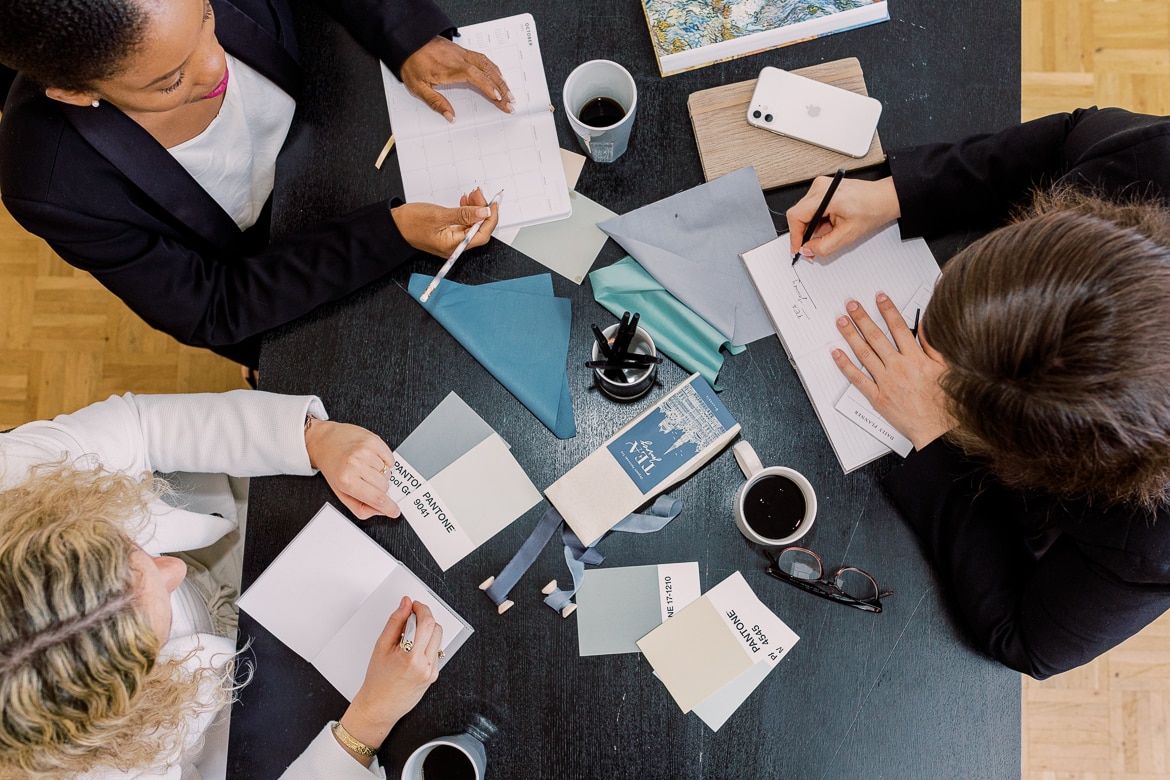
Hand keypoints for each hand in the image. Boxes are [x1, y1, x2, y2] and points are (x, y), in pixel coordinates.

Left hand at [304, 418, 399, 519]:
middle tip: (366, 480)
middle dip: (379, 487)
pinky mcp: (373, 441)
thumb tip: (380, 510)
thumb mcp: (341, 492)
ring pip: (388, 473)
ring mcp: (365, 451)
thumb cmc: (333, 466)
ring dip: (380, 473)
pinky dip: (385, 461)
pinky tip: (372, 459)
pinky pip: (390, 459)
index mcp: (346, 481)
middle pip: (385, 486)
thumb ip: (360, 507)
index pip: (377, 498)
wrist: (325, 441)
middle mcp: (355, 465)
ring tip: (366, 467)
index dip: (389, 507)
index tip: (394, 511)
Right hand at [338, 598, 442, 763]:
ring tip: (409, 635)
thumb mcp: (381, 646)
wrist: (379, 707)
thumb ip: (395, 622)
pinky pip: (435, 650)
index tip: (413, 605)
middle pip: (435, 628)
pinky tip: (412, 649)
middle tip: (411, 616)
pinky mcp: (434, 675)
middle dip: (425, 617)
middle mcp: (426, 664)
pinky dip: (426, 644)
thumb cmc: (377, 681)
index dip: (420, 608)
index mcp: (411, 657)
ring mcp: (432, 671)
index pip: (426, 622)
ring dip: (427, 630)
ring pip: (438, 638)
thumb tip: (405, 604)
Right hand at [392, 188, 498, 257]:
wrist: (393, 225)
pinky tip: (464, 202)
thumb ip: (464, 214)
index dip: (490, 219)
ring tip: (472, 195)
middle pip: (478, 230)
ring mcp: (451, 241)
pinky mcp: (447, 235)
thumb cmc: (410, 222)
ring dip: (474, 210)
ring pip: (471, 226)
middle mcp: (454, 246)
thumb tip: (484, 212)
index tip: (493, 204)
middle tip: (479, 194)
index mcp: (453, 245)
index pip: (482, 234)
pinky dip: (466, 213)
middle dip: (482, 211)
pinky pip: (462, 224)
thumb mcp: (439, 215)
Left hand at [400, 36, 513, 121]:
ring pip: (487, 64)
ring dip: (500, 78)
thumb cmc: (411, 62)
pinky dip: (493, 68)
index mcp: (449, 68)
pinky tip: (497, 76)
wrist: (407, 41)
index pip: (474, 76)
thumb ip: (435, 102)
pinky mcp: (461, 51)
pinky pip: (482, 59)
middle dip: (501, 87)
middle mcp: (459, 58)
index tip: (498, 97)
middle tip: (510, 101)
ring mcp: (462, 53)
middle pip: (486, 71)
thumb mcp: (418, 87)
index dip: (488, 86)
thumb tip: (450, 116)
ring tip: (508, 92)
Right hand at [787, 177, 900, 260]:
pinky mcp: (823, 188)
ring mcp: (821, 185)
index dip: (795, 235)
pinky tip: (832, 221)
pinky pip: (811, 208)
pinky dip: (819, 219)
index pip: (796, 216)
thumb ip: (824, 246)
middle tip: (816, 245)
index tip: (798, 248)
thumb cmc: (872, 209)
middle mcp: (820, 187)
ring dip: (814, 226)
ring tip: (833, 228)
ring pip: (805, 213)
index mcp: (826, 195)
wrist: (884, 198)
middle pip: (799, 214)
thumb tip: (807, 249)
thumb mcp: (847, 235)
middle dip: (807, 233)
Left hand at [831, 293, 954, 449]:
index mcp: (916, 358)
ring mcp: (886, 382)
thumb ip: (933, 346)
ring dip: (850, 335)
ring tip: (841, 321)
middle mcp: (898, 367)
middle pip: (876, 336)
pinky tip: (836, 353)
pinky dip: (845, 365)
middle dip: (862, 318)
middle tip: (851, 304)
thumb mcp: (946, 369)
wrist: (938, 430)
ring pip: (864, 354)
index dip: (887, 309)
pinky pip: (857, 379)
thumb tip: (924, 327)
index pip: (899, 327)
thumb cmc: (945, 403)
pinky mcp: (877, 397)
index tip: (879, 297)